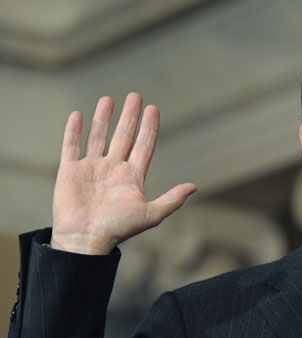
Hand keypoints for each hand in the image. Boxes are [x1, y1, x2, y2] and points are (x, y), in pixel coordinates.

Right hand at [51, 92, 197, 254]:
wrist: (86, 240)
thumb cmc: (118, 229)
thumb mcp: (151, 214)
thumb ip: (172, 199)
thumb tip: (194, 186)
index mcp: (133, 177)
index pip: (144, 145)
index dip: (149, 128)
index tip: (154, 109)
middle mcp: (113, 169)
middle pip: (124, 136)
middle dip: (130, 116)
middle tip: (135, 95)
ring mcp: (92, 168)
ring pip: (98, 136)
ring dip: (103, 118)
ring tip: (108, 99)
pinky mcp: (70, 171)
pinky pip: (71, 146)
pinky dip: (74, 130)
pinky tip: (78, 115)